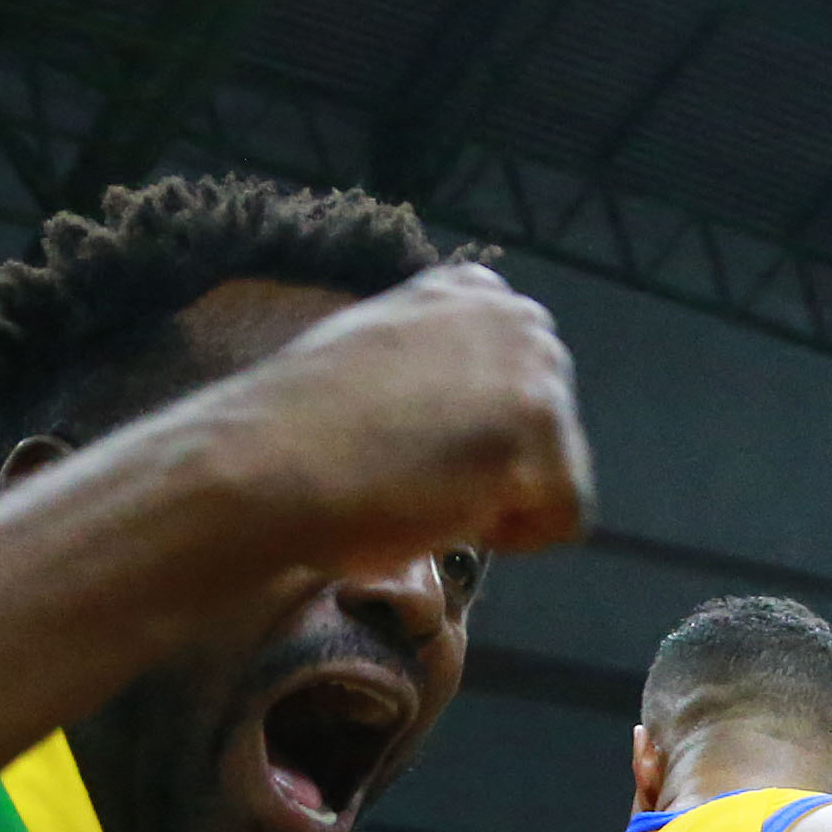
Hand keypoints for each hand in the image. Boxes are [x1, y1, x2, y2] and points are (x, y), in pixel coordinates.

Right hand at [167, 263, 590, 584]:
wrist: (265, 464)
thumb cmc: (301, 430)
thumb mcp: (378, 355)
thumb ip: (439, 362)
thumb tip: (472, 409)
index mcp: (474, 291)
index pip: (523, 387)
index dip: (475, 440)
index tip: (412, 447)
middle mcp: (515, 315)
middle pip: (552, 432)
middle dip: (496, 469)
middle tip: (415, 476)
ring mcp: (533, 367)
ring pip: (559, 476)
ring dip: (497, 504)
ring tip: (423, 490)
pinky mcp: (541, 428)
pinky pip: (566, 519)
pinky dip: (513, 540)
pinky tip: (447, 514)